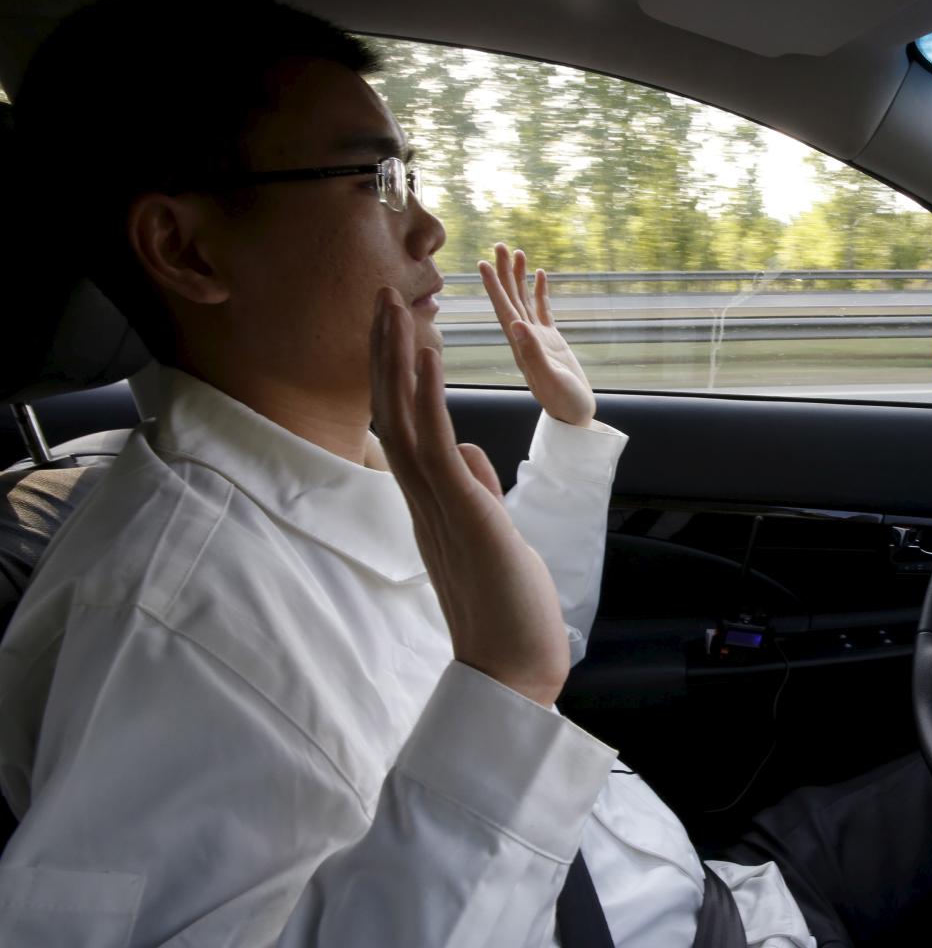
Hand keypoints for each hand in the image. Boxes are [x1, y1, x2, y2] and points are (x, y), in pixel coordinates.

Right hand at [370, 287, 570, 705]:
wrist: (512, 671)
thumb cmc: (507, 611)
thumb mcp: (492, 535)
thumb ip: (475, 492)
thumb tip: (466, 453)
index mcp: (431, 504)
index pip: (406, 428)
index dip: (398, 376)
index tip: (399, 328)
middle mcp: (422, 501)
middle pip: (394, 413)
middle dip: (388, 352)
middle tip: (381, 296)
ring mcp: (436, 507)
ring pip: (405, 419)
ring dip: (400, 359)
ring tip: (398, 305)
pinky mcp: (461, 513)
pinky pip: (434, 444)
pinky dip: (428, 395)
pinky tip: (428, 354)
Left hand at [479, 243, 595, 426]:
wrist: (575, 418)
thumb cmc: (564, 403)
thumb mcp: (550, 380)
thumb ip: (533, 354)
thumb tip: (515, 325)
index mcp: (520, 346)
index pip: (503, 310)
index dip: (493, 286)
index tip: (483, 263)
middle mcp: (523, 339)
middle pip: (510, 299)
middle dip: (504, 272)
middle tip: (500, 245)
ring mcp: (537, 339)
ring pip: (524, 301)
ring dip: (519, 277)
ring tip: (518, 252)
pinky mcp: (552, 342)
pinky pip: (542, 310)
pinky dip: (539, 292)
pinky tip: (539, 275)